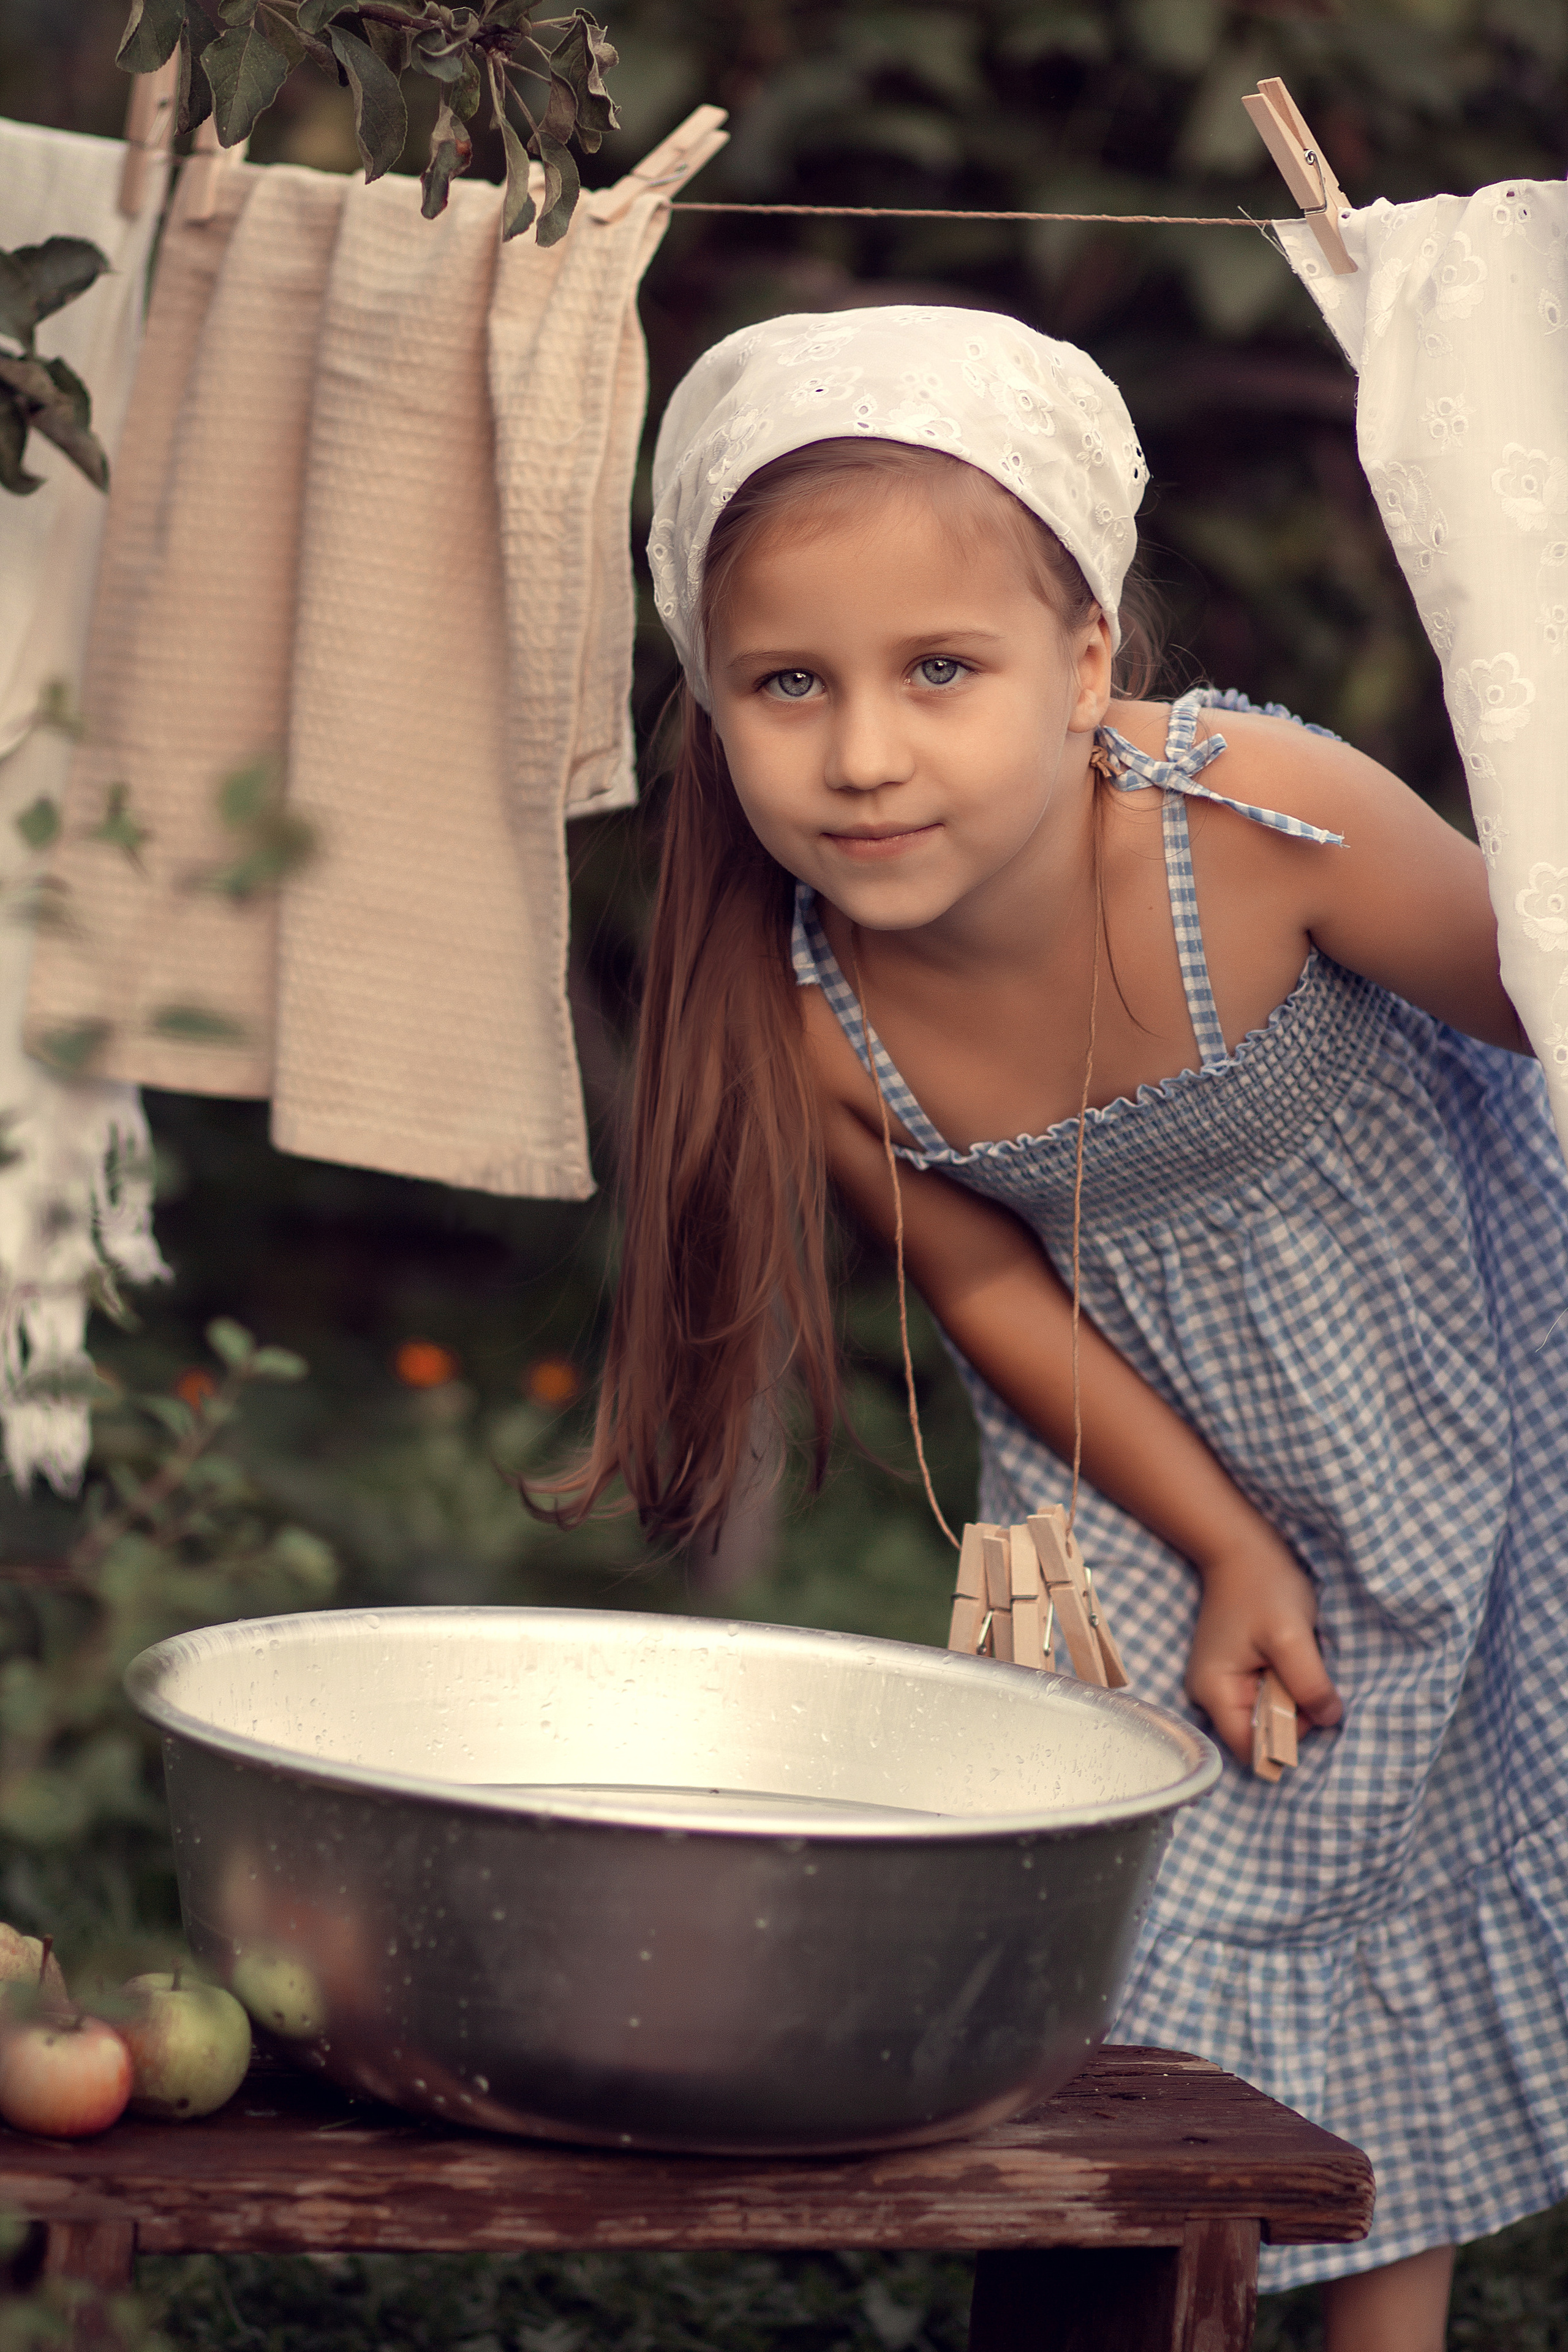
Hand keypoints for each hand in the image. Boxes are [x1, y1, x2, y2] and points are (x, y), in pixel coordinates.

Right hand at [1185, 1540, 1342, 1767]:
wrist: (1243, 1548)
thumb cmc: (1262, 1587)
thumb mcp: (1291, 1636)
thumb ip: (1309, 1683)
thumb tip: (1329, 1719)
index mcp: (1215, 1691)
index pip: (1250, 1750)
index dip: (1285, 1740)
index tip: (1307, 1707)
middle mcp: (1212, 1693)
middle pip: (1261, 1733)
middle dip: (1291, 1714)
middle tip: (1303, 1673)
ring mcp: (1224, 1682)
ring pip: (1269, 1713)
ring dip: (1292, 1695)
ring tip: (1297, 1658)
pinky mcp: (1238, 1669)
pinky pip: (1269, 1694)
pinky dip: (1287, 1682)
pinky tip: (1291, 1655)